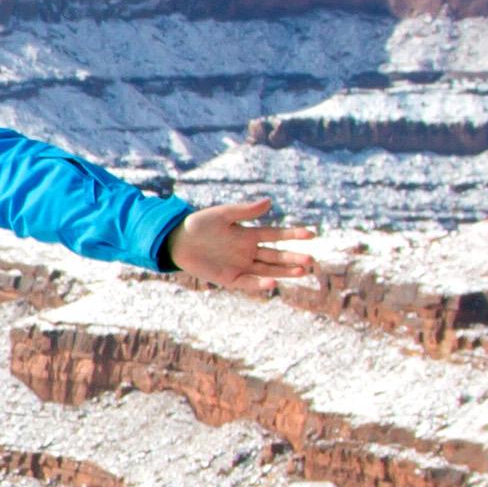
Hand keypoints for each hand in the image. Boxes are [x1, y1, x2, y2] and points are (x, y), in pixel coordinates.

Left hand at [162, 199, 316, 292]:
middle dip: (294, 258)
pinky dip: (259, 284)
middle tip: (312, 260)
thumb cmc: (199, 224)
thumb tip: (270, 202)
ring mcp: (240, 265)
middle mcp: (248, 251)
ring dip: (284, 271)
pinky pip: (248, 282)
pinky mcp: (229, 278)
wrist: (175, 240)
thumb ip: (245, 211)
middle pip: (276, 256)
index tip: (312, 234)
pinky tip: (273, 283)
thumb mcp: (222, 215)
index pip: (276, 235)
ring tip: (303, 271)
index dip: (293, 235)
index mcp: (248, 234)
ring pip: (268, 270)